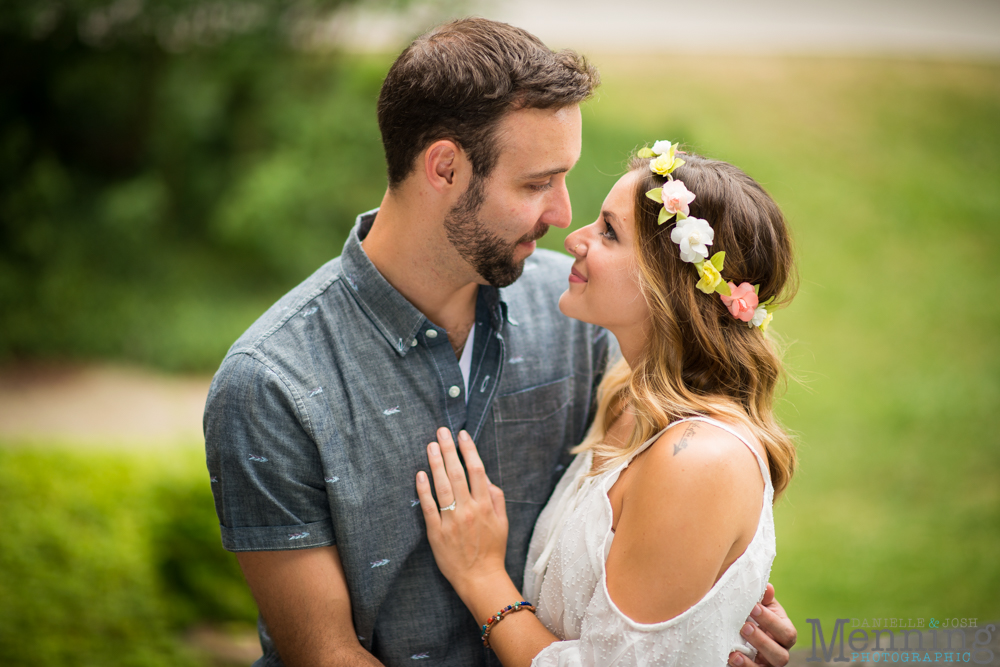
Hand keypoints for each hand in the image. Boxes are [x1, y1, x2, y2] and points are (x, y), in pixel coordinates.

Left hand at [415, 428, 509, 600]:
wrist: (480, 579)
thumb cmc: (492, 550)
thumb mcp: (503, 523)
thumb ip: (496, 499)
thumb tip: (487, 479)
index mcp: (485, 506)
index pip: (477, 470)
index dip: (469, 450)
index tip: (462, 435)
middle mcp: (468, 510)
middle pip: (457, 473)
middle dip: (449, 449)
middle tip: (441, 431)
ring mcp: (451, 520)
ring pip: (442, 486)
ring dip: (435, 463)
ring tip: (430, 446)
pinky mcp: (436, 532)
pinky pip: (428, 506)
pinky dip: (424, 489)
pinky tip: (420, 474)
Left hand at [728, 584, 797, 665]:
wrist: (740, 627)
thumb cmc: (753, 613)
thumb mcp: (760, 604)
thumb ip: (763, 598)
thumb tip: (767, 587)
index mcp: (784, 632)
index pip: (786, 632)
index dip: (770, 621)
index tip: (752, 607)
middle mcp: (780, 651)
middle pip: (780, 655)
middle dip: (762, 641)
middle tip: (744, 627)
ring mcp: (767, 664)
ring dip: (751, 660)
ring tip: (735, 651)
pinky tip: (731, 657)